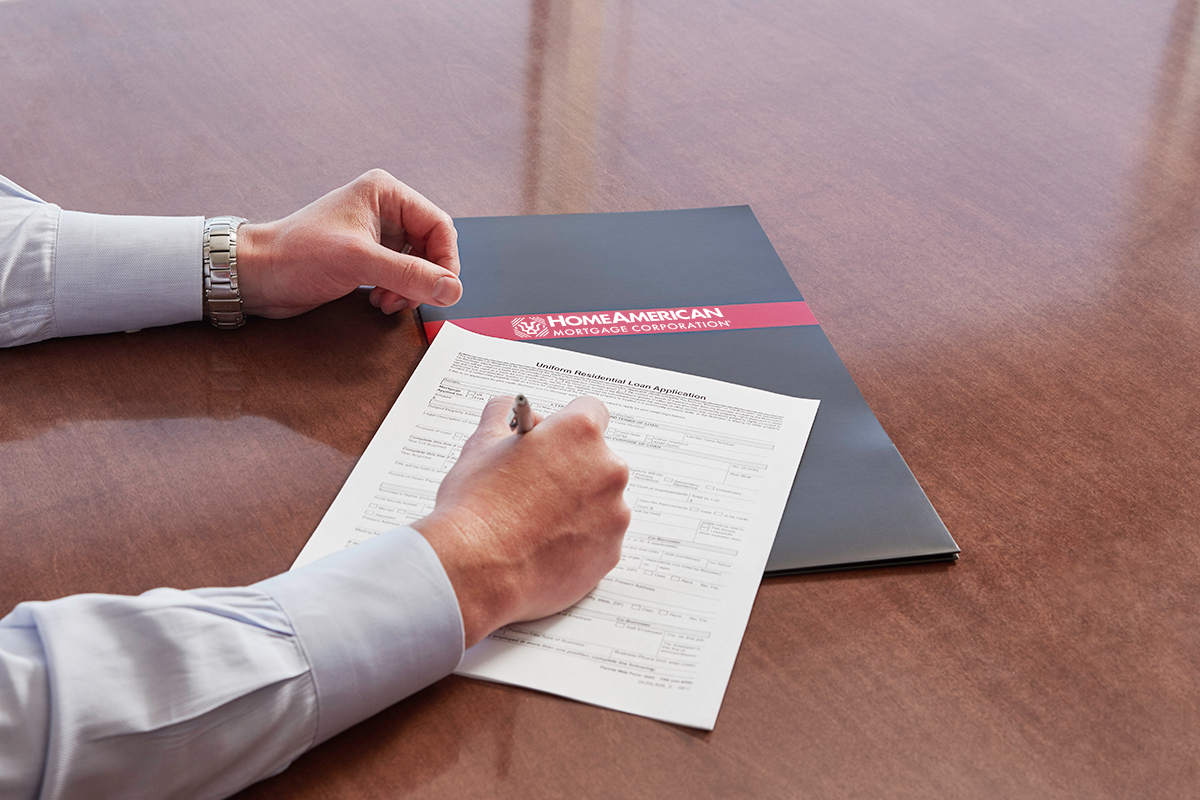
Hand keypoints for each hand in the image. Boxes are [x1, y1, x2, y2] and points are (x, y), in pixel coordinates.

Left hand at [235, 169, 461, 317]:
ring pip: (418, 265)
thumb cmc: (295, 254)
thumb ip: (409, 275)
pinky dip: (397, 292)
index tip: (442, 289)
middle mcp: (384, 210)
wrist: (258, 275)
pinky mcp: (367, 257)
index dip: (445, 260)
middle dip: (424, 278)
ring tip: (387, 301)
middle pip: (431, 247)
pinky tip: (379, 301)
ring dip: (410, 289)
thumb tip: (452, 289)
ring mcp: (376, 234)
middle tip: (409, 298)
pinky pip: (401, 276)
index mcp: (385, 193)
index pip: (439, 226)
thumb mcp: (359, 262)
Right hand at [412, 396, 630, 647]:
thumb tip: (509, 409)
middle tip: (534, 486)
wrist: (476, 569)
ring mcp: (614, 513)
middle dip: (571, 468)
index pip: (591, 411)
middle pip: (597, 458)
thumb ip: (502, 414)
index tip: (553, 439)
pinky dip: (579, 540)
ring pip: (601, 501)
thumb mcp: (481, 443)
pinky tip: (545, 545)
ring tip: (536, 521)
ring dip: (577, 505)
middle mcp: (607, 469)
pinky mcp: (611, 551)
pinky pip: (600, 537)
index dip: (566, 425)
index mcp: (580, 432)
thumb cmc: (476, 507)